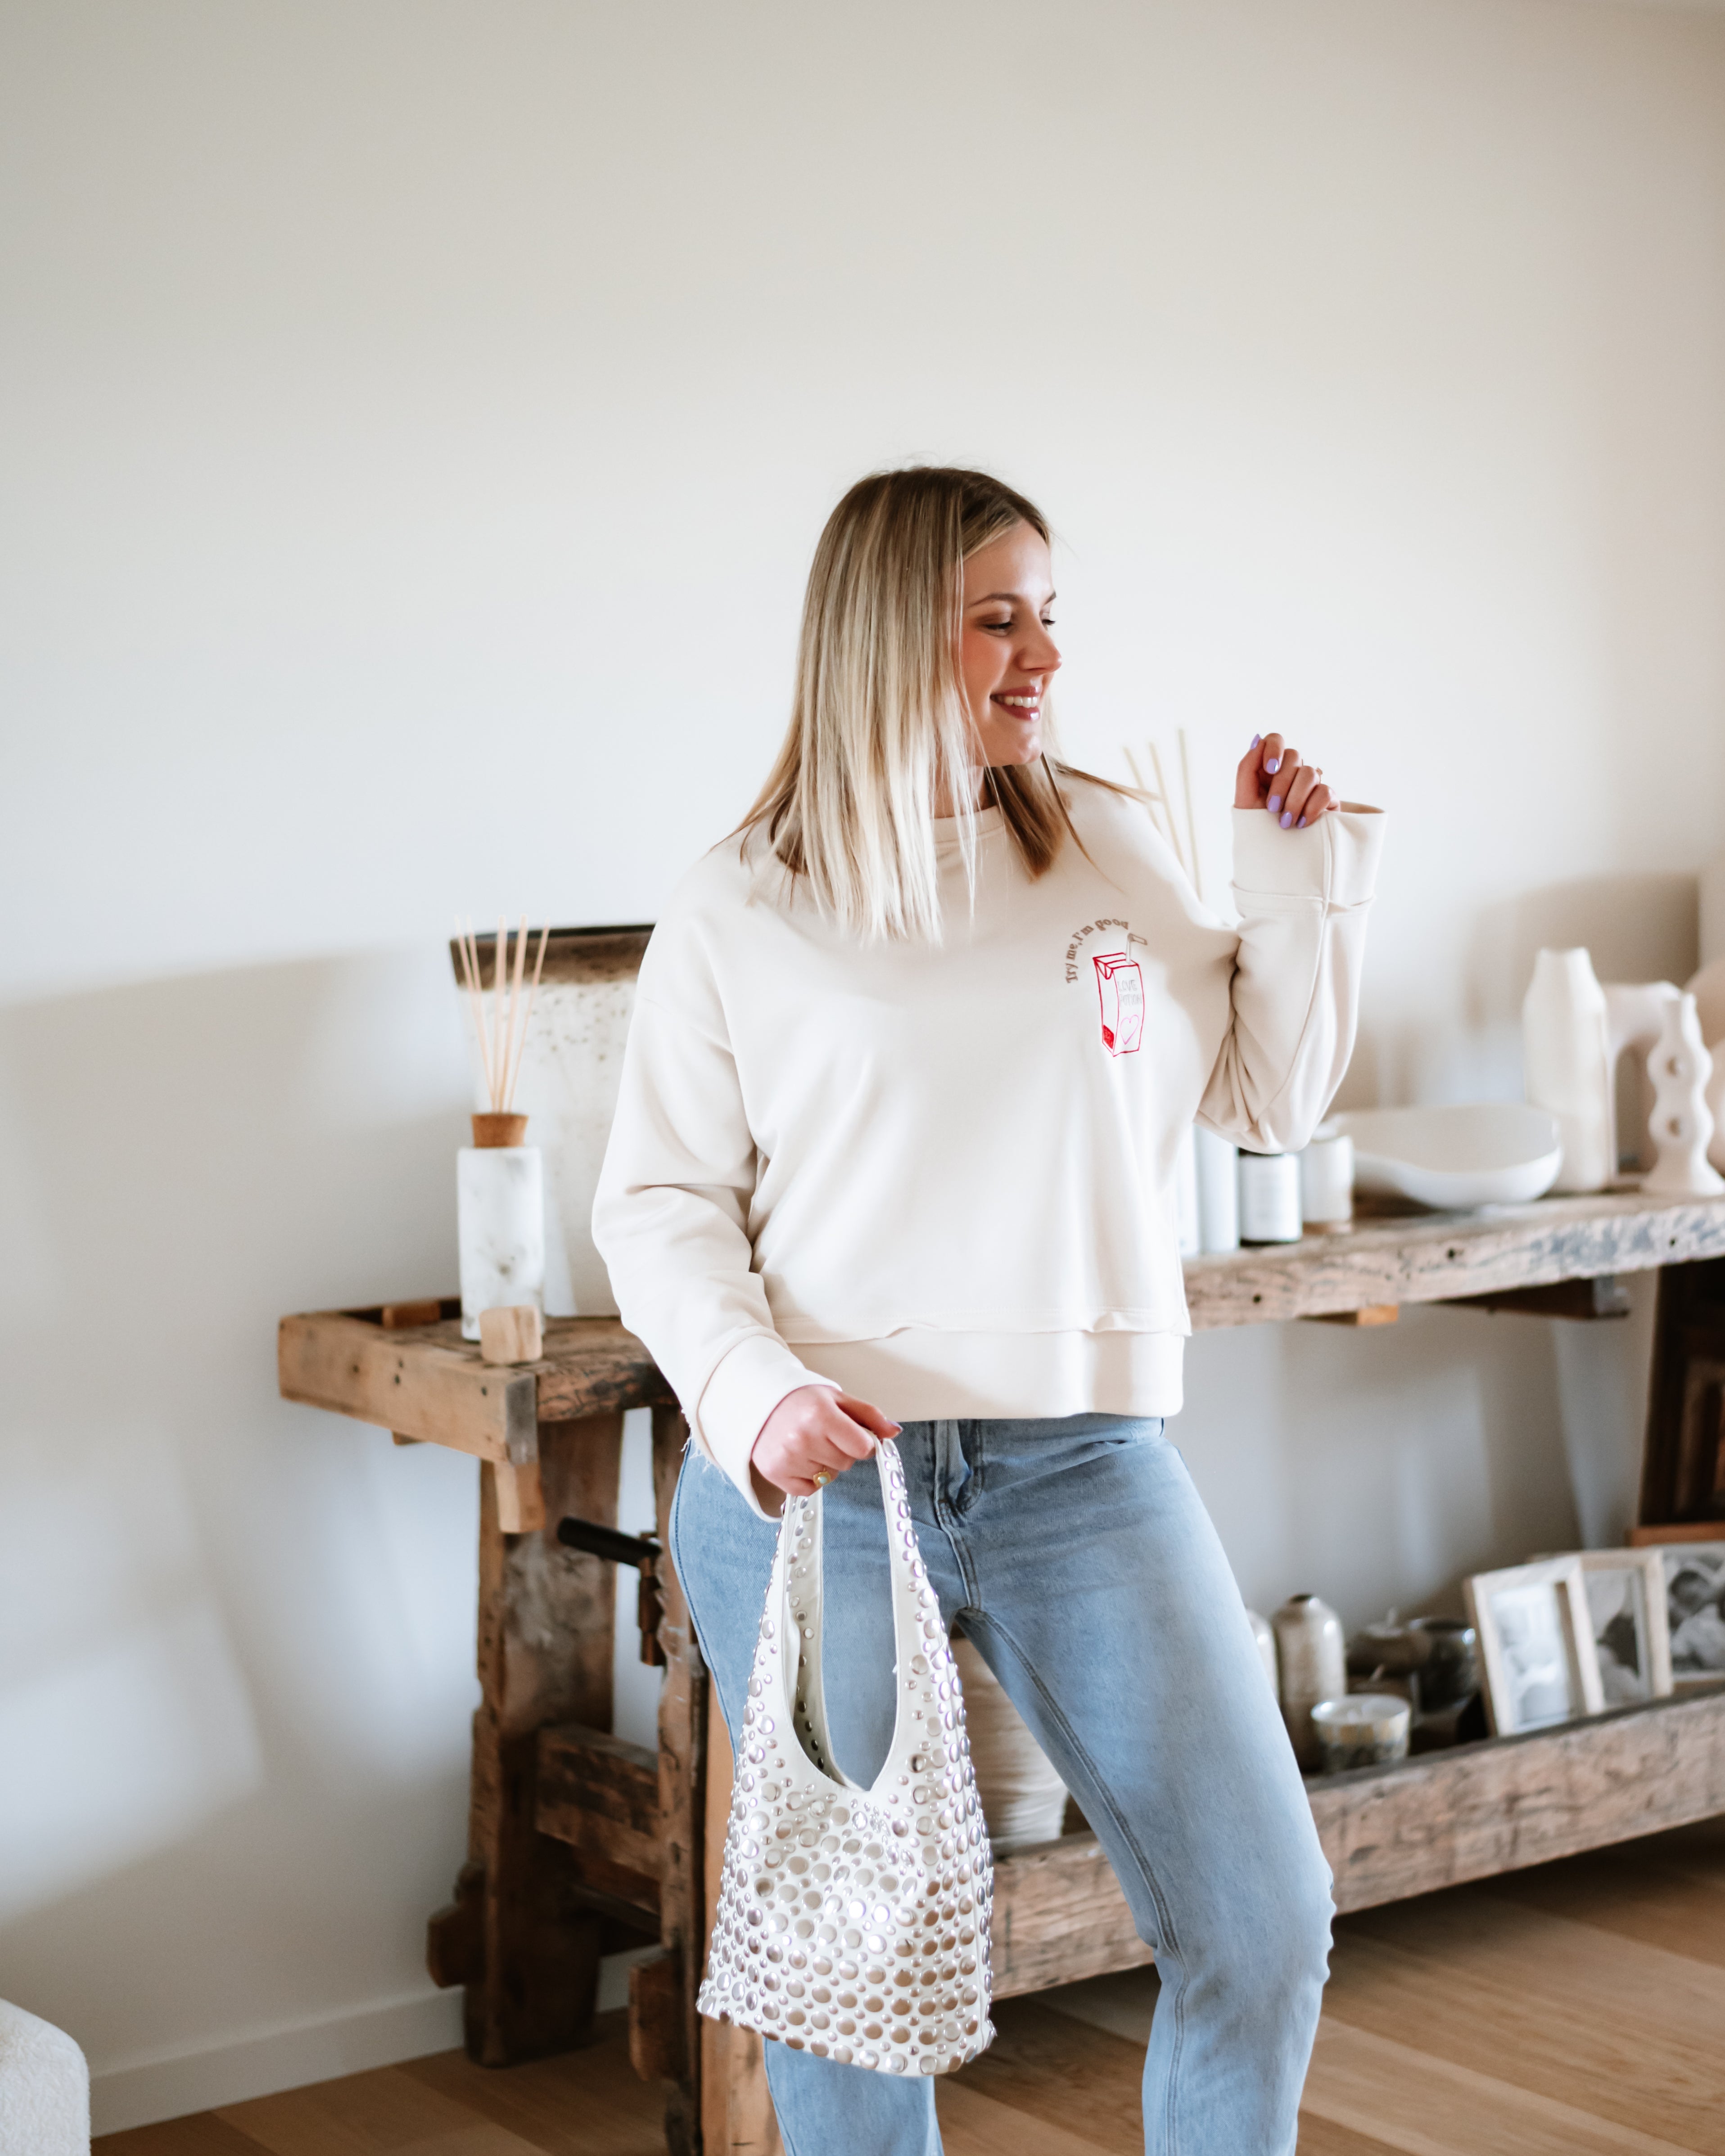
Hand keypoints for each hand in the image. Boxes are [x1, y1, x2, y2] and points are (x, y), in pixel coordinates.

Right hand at [751, 1386, 900, 1509]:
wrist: (758, 1402)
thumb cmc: (801, 1400)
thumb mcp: (837, 1399)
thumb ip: (869, 1416)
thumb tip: (894, 1432)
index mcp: (822, 1416)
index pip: (862, 1448)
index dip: (861, 1442)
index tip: (850, 1434)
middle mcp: (803, 1439)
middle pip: (845, 1463)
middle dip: (840, 1450)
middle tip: (822, 1433)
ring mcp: (788, 1459)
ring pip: (828, 1477)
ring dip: (823, 1463)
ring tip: (807, 1443)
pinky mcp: (775, 1474)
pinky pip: (809, 1489)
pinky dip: (808, 1477)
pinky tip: (798, 1457)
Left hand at [1234, 732, 1337, 828]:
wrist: (1273, 854)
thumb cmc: (1256, 826)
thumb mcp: (1244, 798)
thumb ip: (1247, 767)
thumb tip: (1258, 739)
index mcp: (1270, 768)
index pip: (1275, 740)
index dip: (1274, 749)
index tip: (1269, 768)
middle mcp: (1291, 772)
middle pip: (1294, 756)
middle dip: (1281, 783)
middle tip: (1272, 808)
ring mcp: (1311, 785)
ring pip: (1310, 772)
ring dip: (1294, 799)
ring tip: (1285, 822)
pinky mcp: (1328, 799)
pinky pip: (1324, 792)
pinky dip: (1311, 808)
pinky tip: (1302, 823)